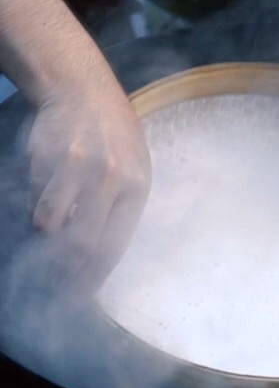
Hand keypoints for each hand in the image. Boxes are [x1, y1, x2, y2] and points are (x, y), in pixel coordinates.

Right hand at [27, 81, 150, 291]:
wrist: (83, 90)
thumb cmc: (115, 140)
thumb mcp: (135, 174)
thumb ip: (120, 215)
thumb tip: (97, 263)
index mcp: (136, 188)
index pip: (112, 248)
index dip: (91, 279)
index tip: (78, 297)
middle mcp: (109, 178)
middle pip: (80, 244)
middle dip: (65, 272)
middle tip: (56, 284)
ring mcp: (74, 166)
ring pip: (50, 225)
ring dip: (44, 246)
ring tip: (45, 251)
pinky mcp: (44, 158)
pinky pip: (33, 201)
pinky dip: (33, 215)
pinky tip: (40, 214)